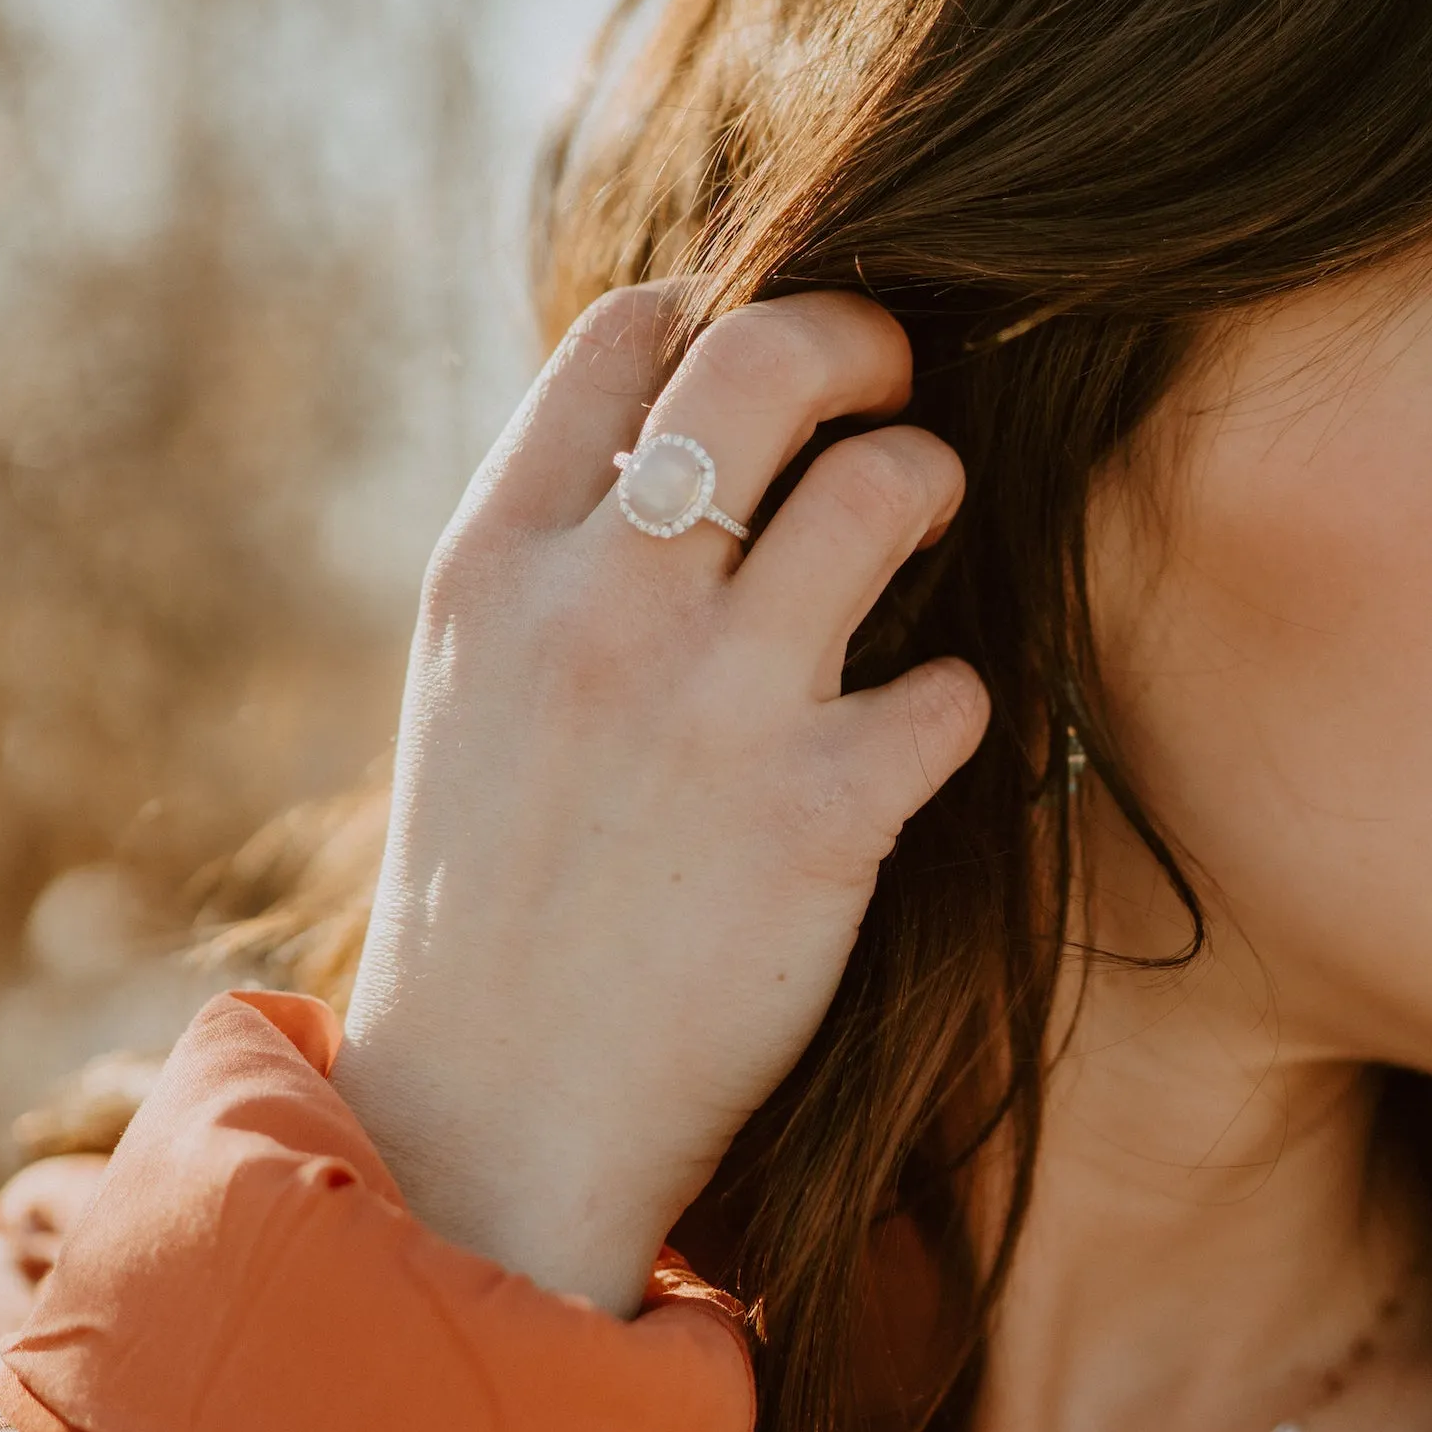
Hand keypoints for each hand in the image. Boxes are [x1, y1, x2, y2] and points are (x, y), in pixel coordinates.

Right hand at [333, 286, 987, 1312]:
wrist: (495, 1118)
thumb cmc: (494, 896)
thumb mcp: (473, 687)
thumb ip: (562, 555)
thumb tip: (684, 431)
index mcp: (495, 563)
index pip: (627, 336)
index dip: (717, 313)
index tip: (761, 364)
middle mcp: (600, 605)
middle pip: (769, 357)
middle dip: (863, 340)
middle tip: (898, 383)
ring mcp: (714, 705)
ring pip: (891, 485)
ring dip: (933, 488)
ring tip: (926, 531)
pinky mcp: (822, 815)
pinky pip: (958, 684)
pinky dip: (955, 704)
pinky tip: (912, 740)